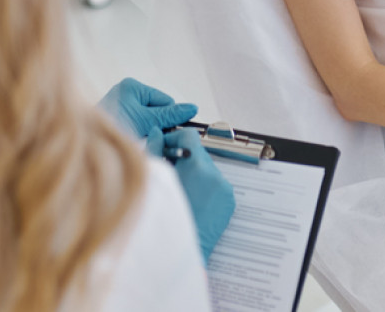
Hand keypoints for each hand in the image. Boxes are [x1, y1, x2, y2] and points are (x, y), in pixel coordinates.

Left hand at [98, 78, 197, 138]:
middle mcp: (126, 92)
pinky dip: (139, 133)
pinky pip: (138, 123)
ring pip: (148, 118)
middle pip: (157, 109)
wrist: (88, 144)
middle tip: (152, 137)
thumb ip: (169, 115)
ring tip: (140, 139)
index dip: (170, 116)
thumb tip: (191, 108)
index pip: (165, 100)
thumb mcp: (146, 120)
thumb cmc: (112, 127)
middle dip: (158, 124)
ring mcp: (121, 105)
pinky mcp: (117, 117)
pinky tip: (134, 139)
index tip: (172, 131)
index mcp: (133, 86)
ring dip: (149, 130)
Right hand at [147, 126, 235, 262]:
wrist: (180, 251)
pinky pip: (216, 184)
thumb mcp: (156, 179)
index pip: (190, 136)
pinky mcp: (229, 201)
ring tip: (181, 189)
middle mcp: (215, 174)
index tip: (167, 147)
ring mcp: (225, 188)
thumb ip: (155, 151)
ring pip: (207, 169)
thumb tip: (157, 133)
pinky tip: (193, 200)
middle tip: (169, 170)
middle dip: (183, 158)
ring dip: (194, 173)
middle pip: (198, 153)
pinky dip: (204, 187)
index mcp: (196, 166)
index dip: (175, 138)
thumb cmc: (164, 218)